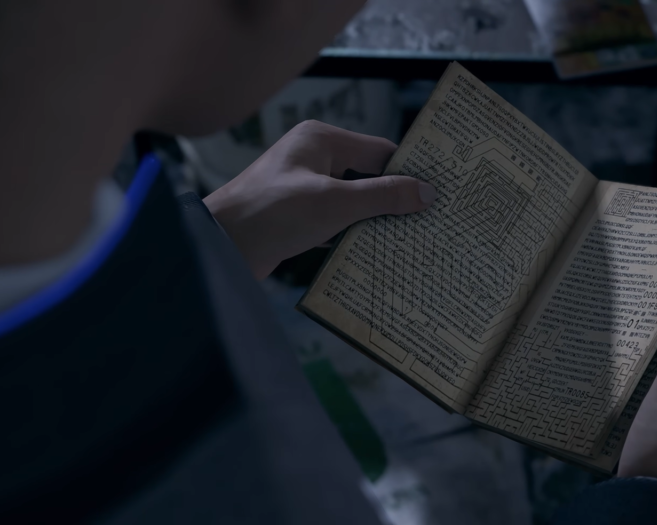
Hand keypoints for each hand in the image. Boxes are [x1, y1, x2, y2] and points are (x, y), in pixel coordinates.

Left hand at [203, 120, 437, 277]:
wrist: (219, 248)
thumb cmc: (273, 213)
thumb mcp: (336, 203)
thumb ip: (384, 196)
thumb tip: (427, 192)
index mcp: (321, 140)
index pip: (380, 151)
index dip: (408, 172)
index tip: (437, 192)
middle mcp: (312, 158)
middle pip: (367, 177)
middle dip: (394, 199)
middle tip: (430, 219)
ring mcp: (302, 188)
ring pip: (352, 202)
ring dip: (373, 220)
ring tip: (410, 239)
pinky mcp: (295, 217)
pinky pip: (334, 222)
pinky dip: (351, 235)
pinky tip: (374, 252)